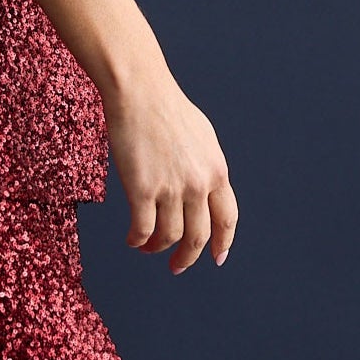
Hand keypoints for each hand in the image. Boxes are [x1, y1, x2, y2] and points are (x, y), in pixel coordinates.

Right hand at [106, 71, 236, 273]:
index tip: (216, 258)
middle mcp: (199, 183)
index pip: (227, 218)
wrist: (140, 92)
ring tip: (146, 248)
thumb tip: (204, 188)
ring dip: (157, 248)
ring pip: (169, 236)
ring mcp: (171, 188)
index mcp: (217, 170)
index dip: (223, 243)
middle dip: (188, 257)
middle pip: (199, 236)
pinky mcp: (142, 189)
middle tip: (177, 266)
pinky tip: (132, 240)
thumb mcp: (202, 138)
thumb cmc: (165, 108)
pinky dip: (138, 240)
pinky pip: (143, 229)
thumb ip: (206, 166)